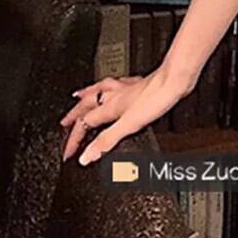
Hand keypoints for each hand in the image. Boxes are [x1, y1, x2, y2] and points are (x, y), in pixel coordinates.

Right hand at [60, 64, 196, 165]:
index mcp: (108, 106)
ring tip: (77, 98)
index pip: (84, 125)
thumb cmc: (155, 99)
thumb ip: (107, 141)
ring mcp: (124, 88)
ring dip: (85, 96)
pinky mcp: (135, 84)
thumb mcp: (128, 125)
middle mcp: (113, 95)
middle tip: (63, 124)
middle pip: (85, 105)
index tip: (68, 153)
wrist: (174, 81)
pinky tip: (113, 87)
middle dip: (73, 116)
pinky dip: (106, 87)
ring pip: (97, 91)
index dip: (73, 140)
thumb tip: (86, 156)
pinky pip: (113, 85)